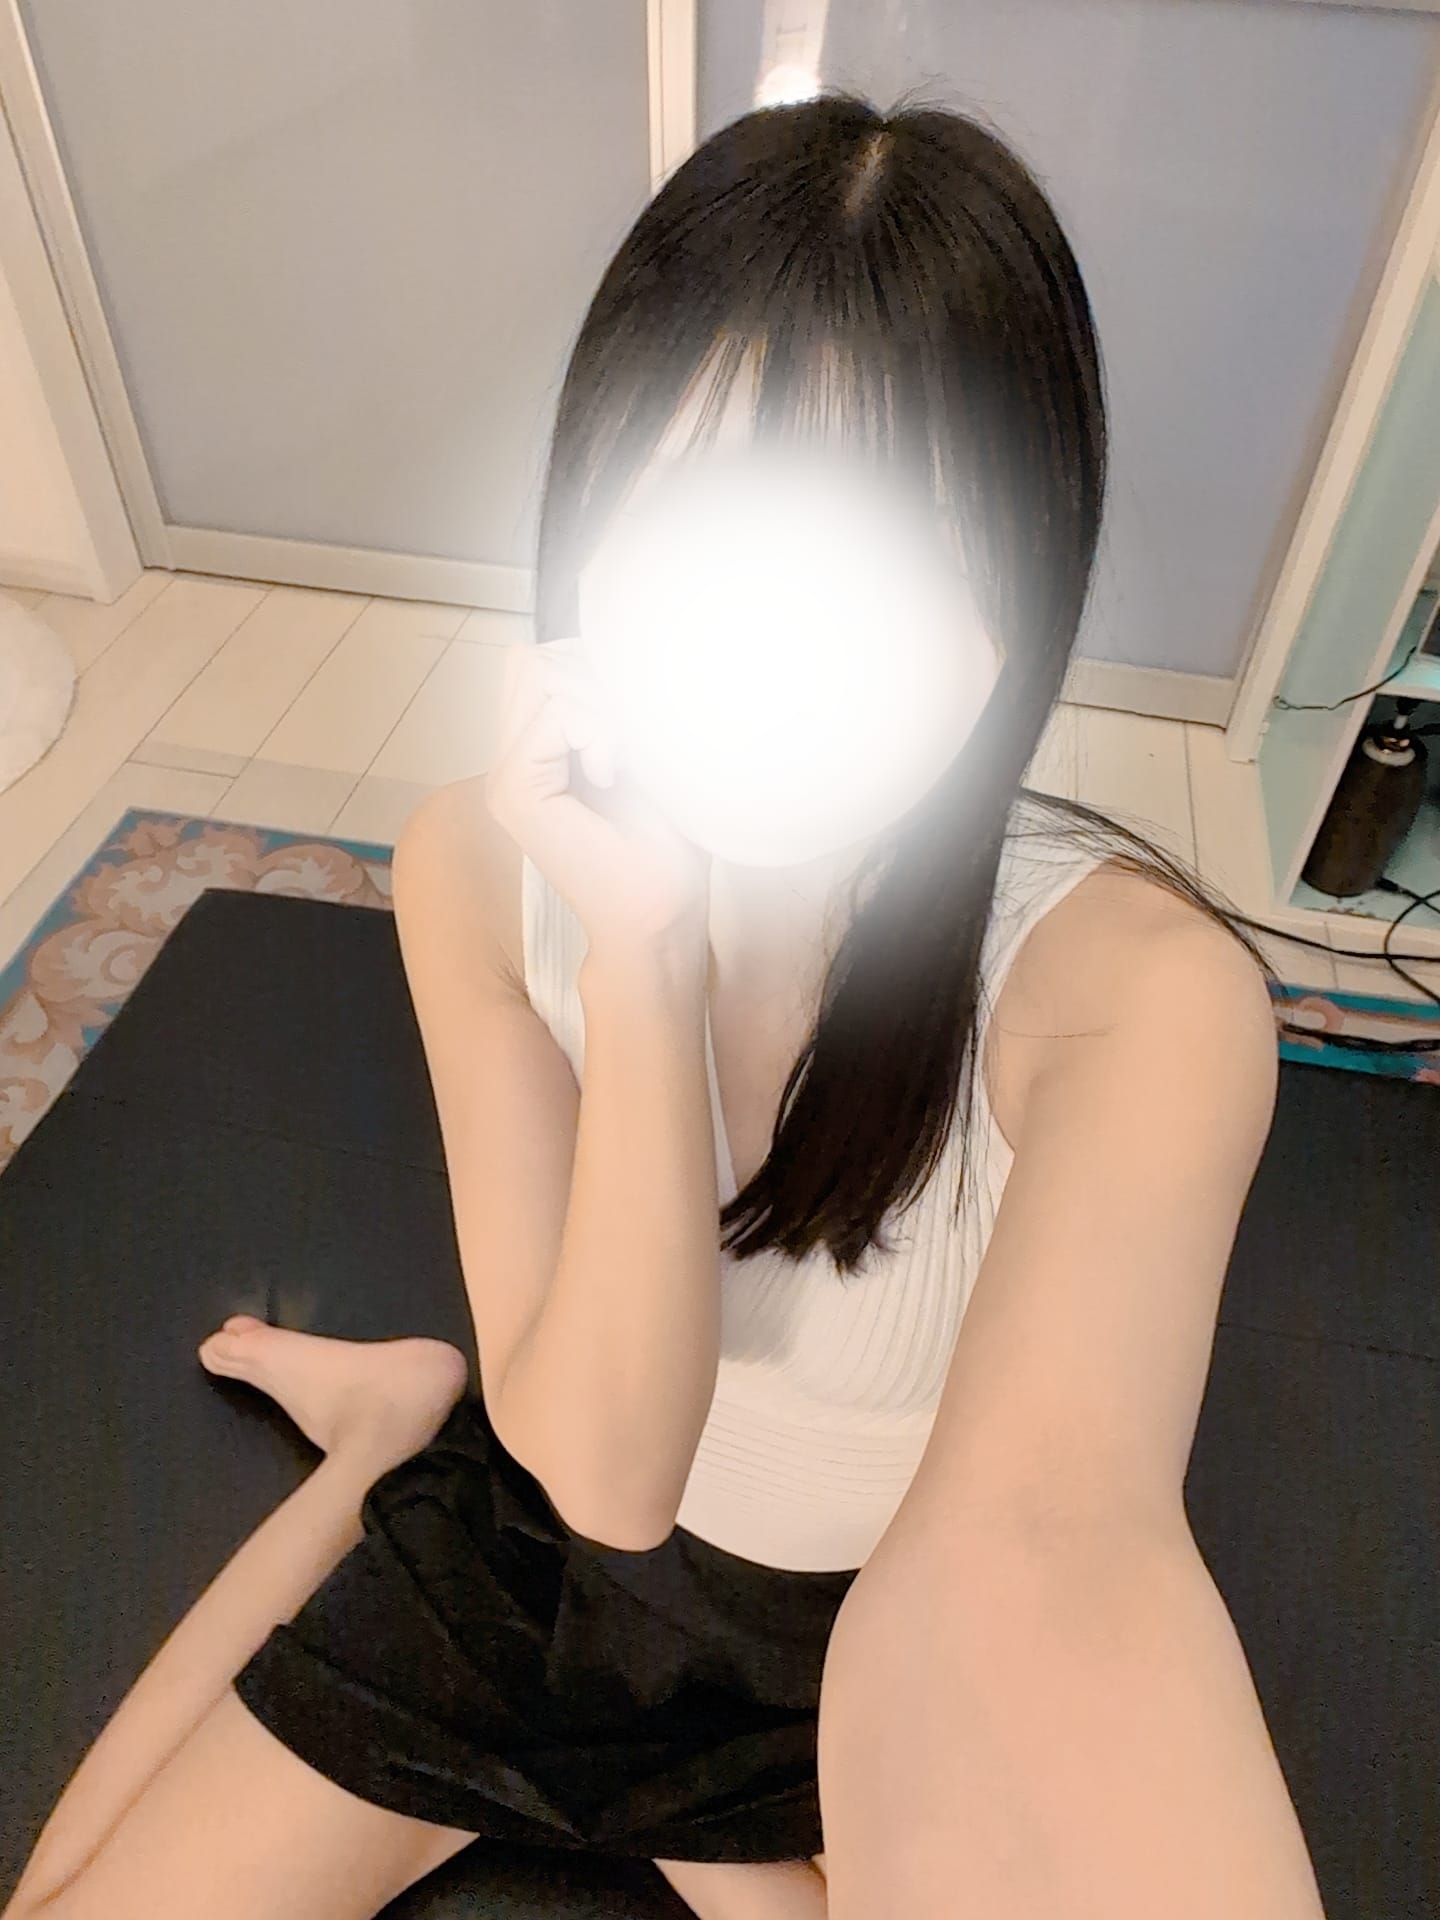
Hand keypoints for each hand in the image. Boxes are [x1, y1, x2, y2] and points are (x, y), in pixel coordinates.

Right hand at [484, 639, 711, 958]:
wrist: (661, 915)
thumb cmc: (665, 846)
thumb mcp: (640, 752)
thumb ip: (607, 705)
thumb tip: (601, 645)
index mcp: (533, 755)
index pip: (540, 662)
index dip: (593, 671)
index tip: (631, 730)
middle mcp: (509, 764)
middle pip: (535, 660)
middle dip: (595, 680)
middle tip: (629, 739)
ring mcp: (505, 779)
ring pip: (541, 675)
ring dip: (600, 703)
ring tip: (623, 758)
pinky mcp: (513, 792)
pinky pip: (554, 712)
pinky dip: (599, 728)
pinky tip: (613, 772)